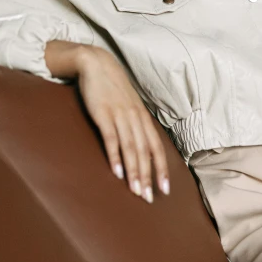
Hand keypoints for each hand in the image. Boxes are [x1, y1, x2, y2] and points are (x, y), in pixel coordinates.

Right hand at [76, 46, 169, 202]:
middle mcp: (135, 118)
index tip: (165, 190)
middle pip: (145, 152)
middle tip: (148, 198)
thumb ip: (135, 124)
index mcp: (143, 118)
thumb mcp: (129, 105)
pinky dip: (115, 156)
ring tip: (135, 191)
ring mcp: (120, 116)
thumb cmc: (112, 88)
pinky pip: (111, 139)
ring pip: (131, 148)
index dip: (161, 169)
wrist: (96, 64)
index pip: (157, 148)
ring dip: (134, 172)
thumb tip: (141, 145)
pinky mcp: (103, 114)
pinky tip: (117, 172)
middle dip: (148, 177)